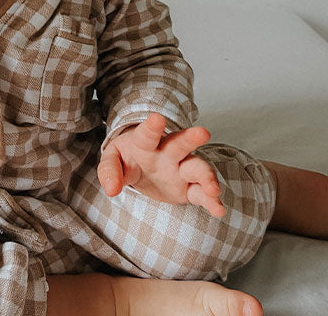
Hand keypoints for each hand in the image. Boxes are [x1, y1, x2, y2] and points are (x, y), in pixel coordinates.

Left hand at [97, 113, 225, 217]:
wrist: (141, 167)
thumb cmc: (127, 158)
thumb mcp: (113, 159)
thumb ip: (109, 171)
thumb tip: (110, 189)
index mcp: (145, 143)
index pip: (147, 134)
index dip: (152, 127)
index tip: (157, 118)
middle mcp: (167, 153)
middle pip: (180, 143)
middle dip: (190, 139)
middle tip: (202, 133)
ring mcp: (180, 170)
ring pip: (196, 168)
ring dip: (206, 176)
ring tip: (213, 189)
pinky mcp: (189, 188)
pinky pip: (201, 193)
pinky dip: (210, 201)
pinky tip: (218, 209)